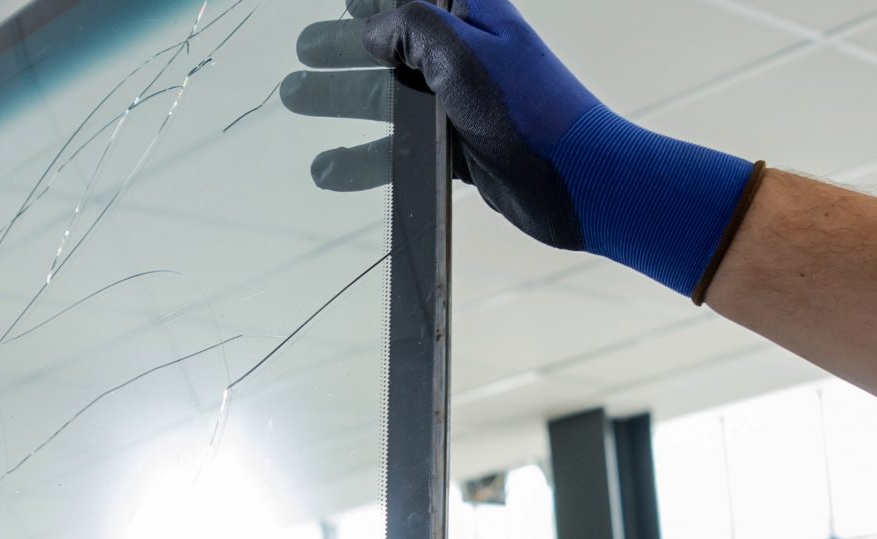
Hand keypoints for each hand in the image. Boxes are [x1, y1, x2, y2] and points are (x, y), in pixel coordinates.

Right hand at [286, 0, 592, 245]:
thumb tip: (372, 30)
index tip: (343, 1)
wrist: (580, 182)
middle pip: (391, 44)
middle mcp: (466, 53)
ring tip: (296, 99)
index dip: (375, 2)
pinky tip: (329, 169)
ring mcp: (463, 103)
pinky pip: (404, 147)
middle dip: (343, 48)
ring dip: (343, 100)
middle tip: (303, 52)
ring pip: (392, 97)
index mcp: (472, 14)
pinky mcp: (462, 149)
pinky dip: (366, 157)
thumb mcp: (461, 53)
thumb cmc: (529, 110)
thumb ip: (411, 28)